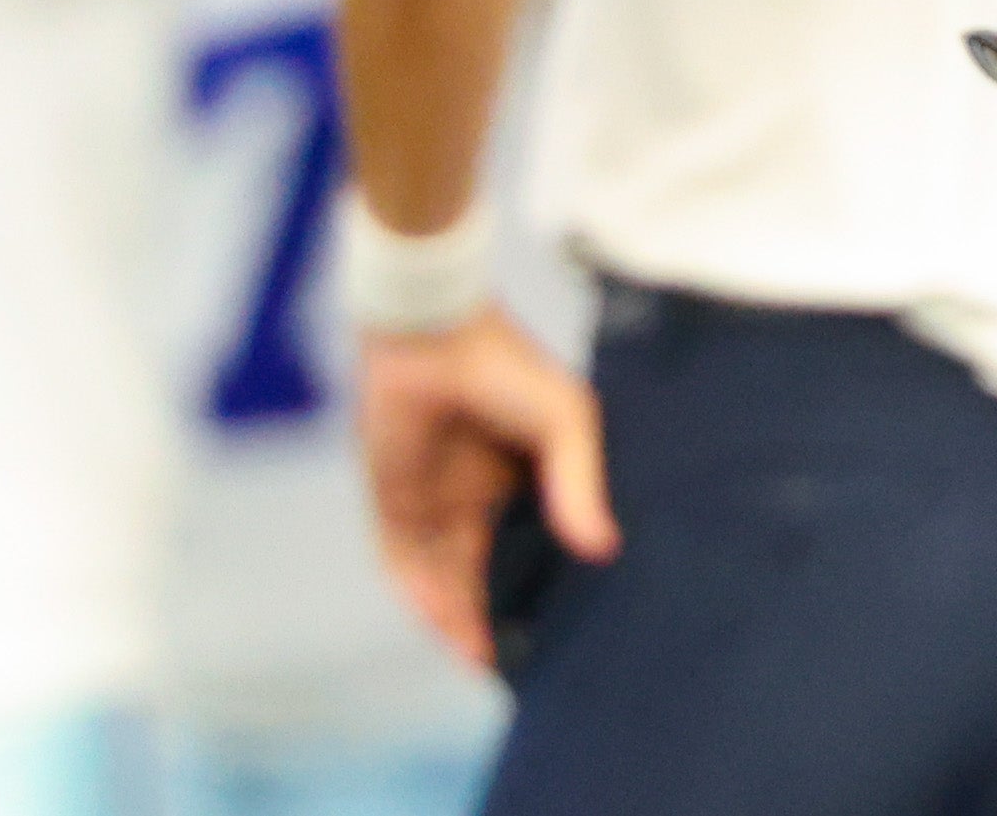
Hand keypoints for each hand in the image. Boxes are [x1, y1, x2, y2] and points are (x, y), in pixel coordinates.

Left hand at [354, 305, 615, 670]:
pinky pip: (404, 564)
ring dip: (462, 618)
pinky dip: (422, 599)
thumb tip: (604, 547)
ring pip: (447, 576)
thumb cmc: (507, 367)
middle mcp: (480, 495)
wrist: (429, 334)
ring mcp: (433, 501)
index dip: (552, 582)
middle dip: (503, 613)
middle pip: (490, 569)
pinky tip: (446, 630)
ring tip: (487, 661)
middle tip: (526, 659)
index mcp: (525, 475)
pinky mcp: (392, 503)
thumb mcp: (566, 420)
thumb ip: (579, 483)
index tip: (574, 622)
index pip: (538, 541)